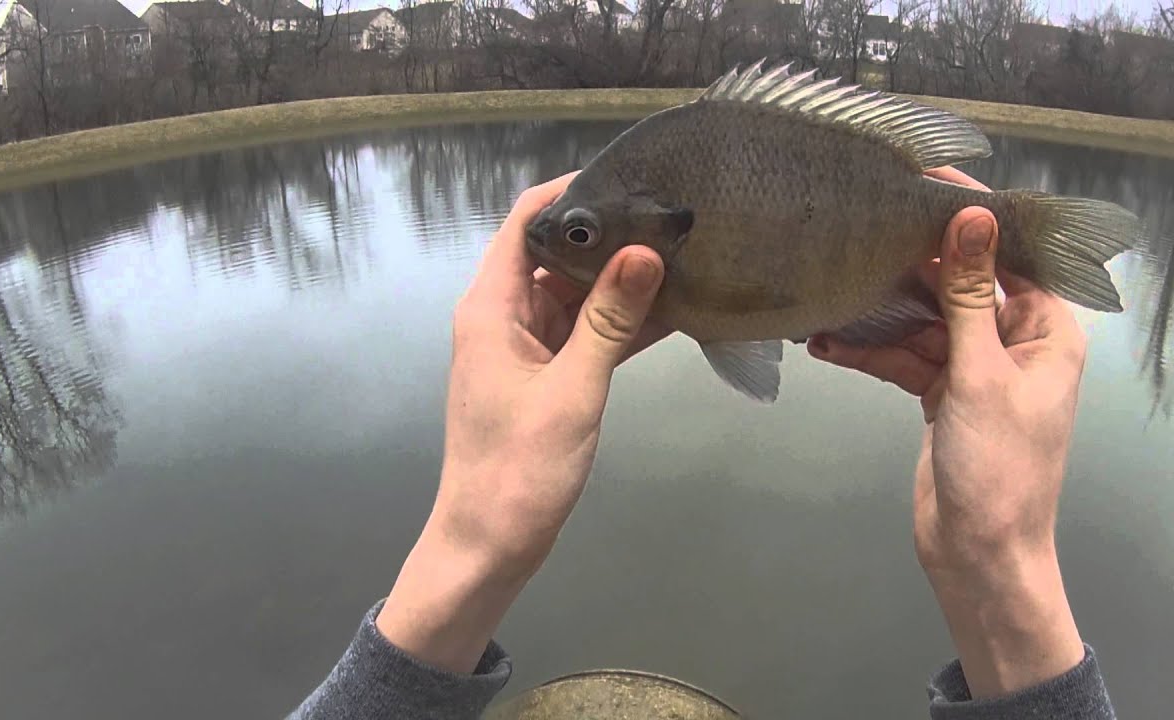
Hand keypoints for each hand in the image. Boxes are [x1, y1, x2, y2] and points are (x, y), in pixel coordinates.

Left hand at [375, 173, 668, 672]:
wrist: (489, 546)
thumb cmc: (519, 468)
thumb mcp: (572, 390)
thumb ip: (609, 320)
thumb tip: (646, 251)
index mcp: (491, 307)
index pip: (525, 222)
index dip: (573, 193)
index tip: (632, 179)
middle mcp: (503, 316)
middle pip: (556, 254)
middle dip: (610, 237)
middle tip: (675, 218)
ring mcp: (524, 347)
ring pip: (575, 295)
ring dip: (621, 282)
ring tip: (685, 255)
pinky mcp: (545, 377)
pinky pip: (584, 334)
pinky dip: (620, 324)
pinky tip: (672, 310)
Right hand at [808, 168, 1086, 697]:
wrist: (978, 555)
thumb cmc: (998, 465)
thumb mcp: (981, 374)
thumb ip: (968, 294)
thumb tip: (969, 217)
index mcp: (1045, 329)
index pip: (1009, 254)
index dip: (969, 216)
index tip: (921, 180)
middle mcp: (1012, 341)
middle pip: (959, 283)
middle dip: (910, 263)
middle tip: (858, 228)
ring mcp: (973, 369)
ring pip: (922, 320)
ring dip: (878, 313)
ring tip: (829, 288)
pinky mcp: (939, 394)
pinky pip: (903, 357)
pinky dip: (869, 352)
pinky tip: (826, 341)